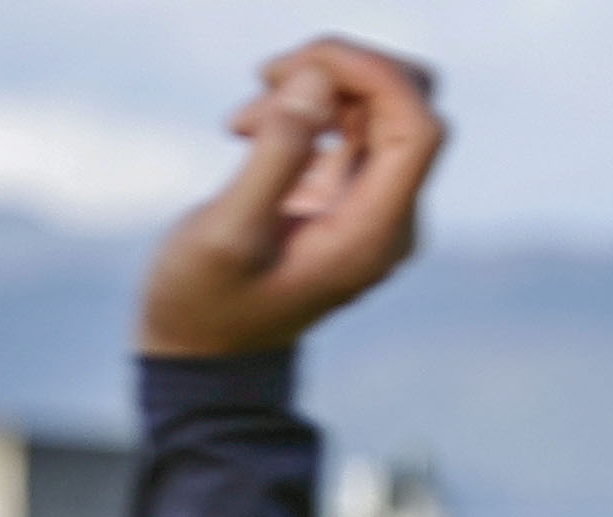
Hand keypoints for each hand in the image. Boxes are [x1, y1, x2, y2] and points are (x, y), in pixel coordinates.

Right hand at [139, 37, 445, 357]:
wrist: (198, 357)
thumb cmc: (201, 308)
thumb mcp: (222, 236)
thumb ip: (274, 156)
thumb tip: (316, 81)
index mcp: (371, 235)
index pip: (415, 126)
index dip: (371, 76)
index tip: (304, 64)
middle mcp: (388, 218)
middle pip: (405, 104)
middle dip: (341, 72)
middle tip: (267, 76)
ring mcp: (369, 205)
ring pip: (376, 107)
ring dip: (314, 88)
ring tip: (239, 119)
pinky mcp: (343, 194)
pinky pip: (349, 126)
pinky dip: (304, 110)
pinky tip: (246, 129)